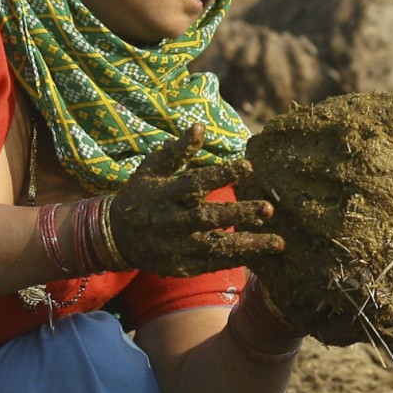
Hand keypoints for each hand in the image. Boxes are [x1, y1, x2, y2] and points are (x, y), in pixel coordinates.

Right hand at [106, 125, 284, 277]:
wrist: (115, 236)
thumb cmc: (141, 194)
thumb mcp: (152, 168)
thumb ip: (177, 150)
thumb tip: (200, 127)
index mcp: (166, 194)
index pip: (196, 182)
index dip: (221, 174)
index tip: (248, 165)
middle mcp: (172, 221)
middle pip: (209, 217)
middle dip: (240, 214)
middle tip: (269, 208)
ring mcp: (177, 246)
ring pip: (215, 246)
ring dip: (248, 245)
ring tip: (278, 243)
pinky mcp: (181, 266)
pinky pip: (211, 264)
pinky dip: (234, 260)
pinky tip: (259, 255)